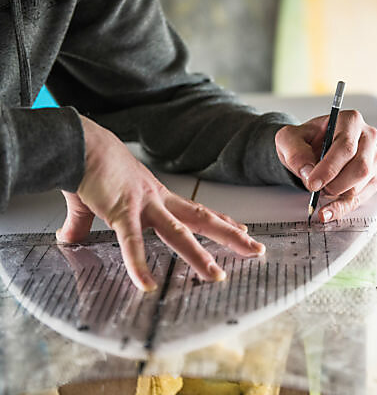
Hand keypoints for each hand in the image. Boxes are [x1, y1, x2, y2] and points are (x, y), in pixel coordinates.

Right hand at [57, 116, 264, 291]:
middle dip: (231, 236)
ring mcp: (144, 206)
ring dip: (199, 256)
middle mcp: (158, 200)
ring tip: (216, 275)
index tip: (240, 229)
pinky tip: (147, 284)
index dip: (220, 220)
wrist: (79, 143)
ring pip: (178, 234)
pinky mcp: (122, 211)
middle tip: (255, 250)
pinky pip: (133, 242)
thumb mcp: (97, 199)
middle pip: (202, 220)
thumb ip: (85, 222)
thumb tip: (69, 238)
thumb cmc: (91, 165)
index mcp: (157, 196)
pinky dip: (140, 264)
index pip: (196, 211)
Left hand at [275, 110, 376, 221]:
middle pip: (360, 167)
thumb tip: (307, 171)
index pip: (346, 146)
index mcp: (349, 121)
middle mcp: (367, 137)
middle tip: (315, 188)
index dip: (330, 168)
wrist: (308, 150)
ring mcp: (373, 159)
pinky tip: (327, 212)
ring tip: (319, 189)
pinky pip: (361, 198)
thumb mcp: (288, 139)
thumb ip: (295, 152)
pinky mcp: (372, 178)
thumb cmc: (304, 141)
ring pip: (362, 184)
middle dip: (335, 183)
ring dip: (337, 193)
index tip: (312, 183)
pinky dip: (342, 208)